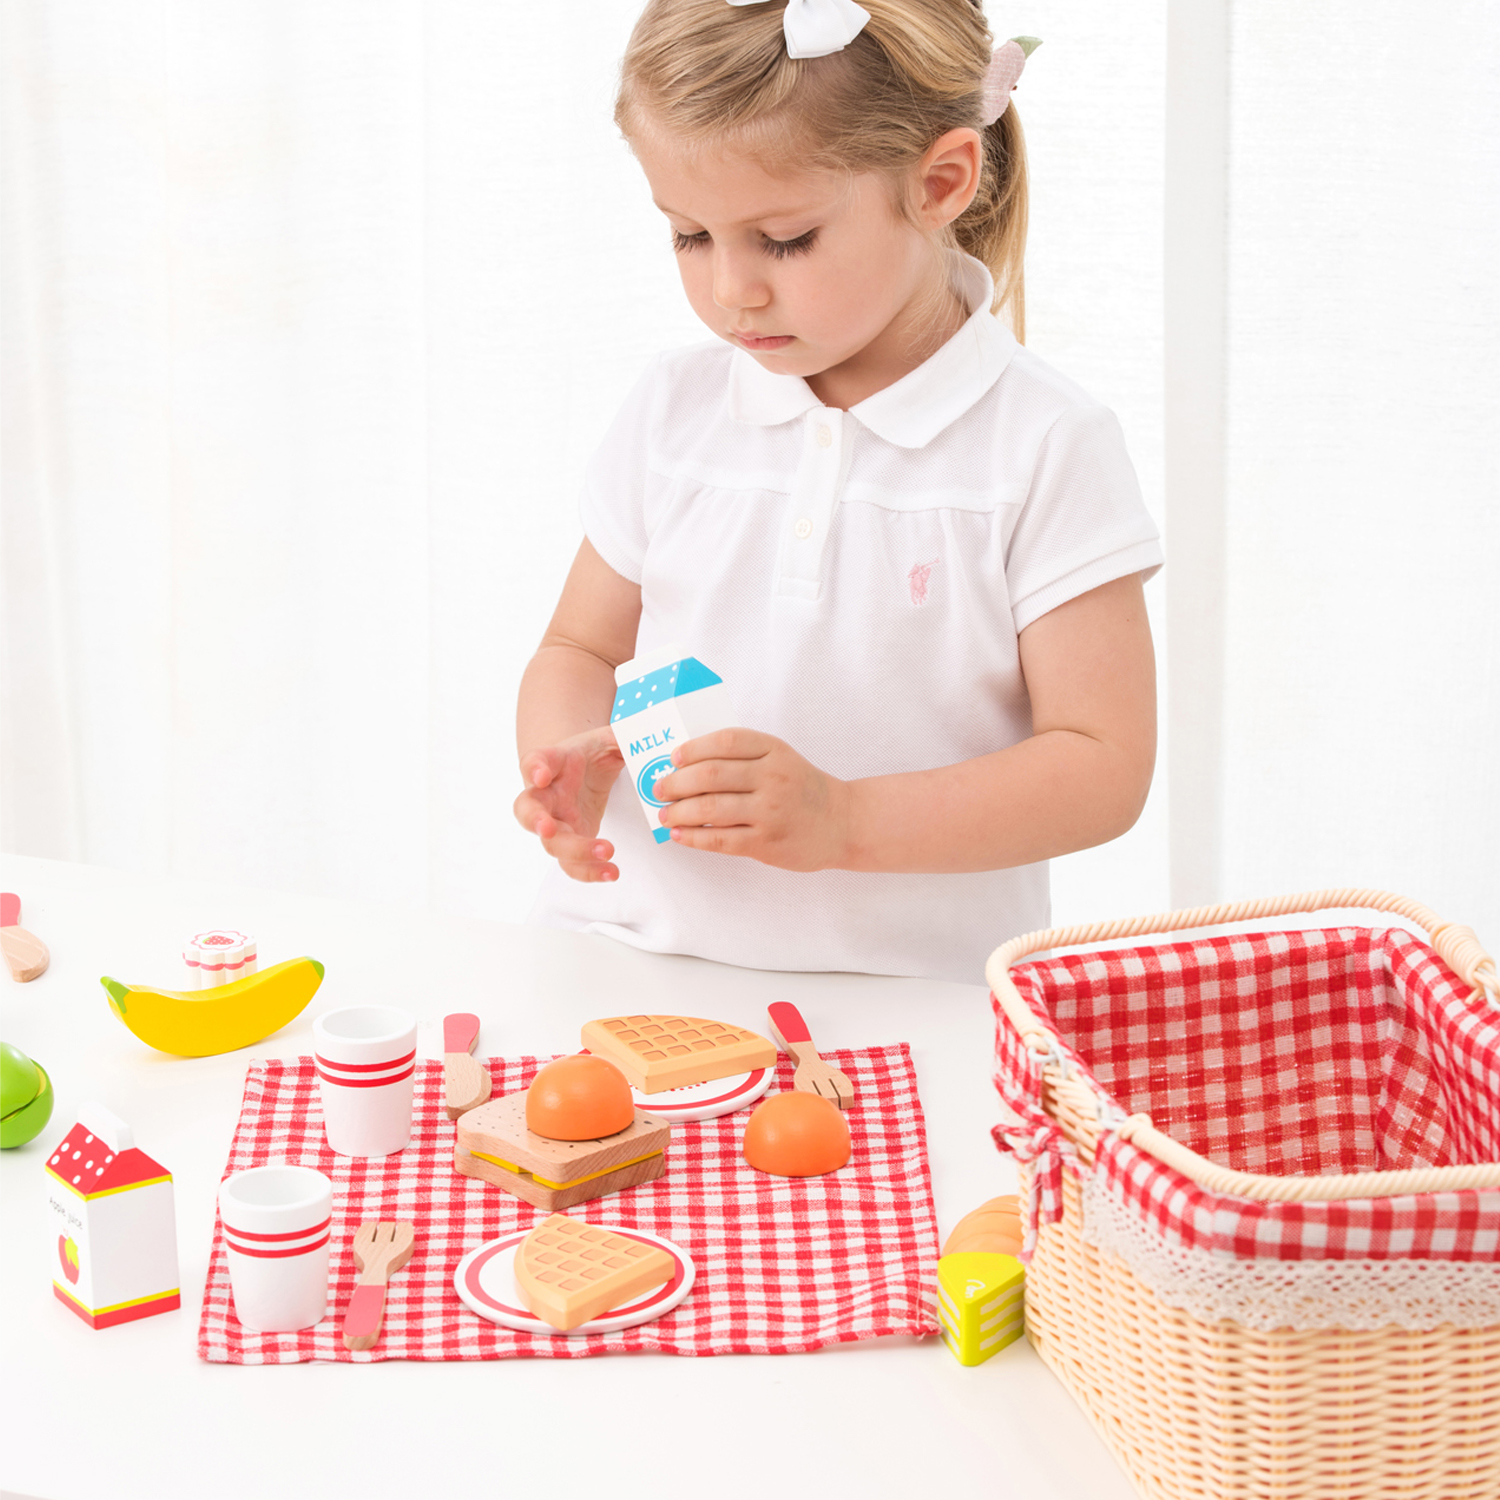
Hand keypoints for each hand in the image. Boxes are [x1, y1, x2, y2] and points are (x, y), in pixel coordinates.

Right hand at [514, 726, 624, 881]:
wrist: (582, 769)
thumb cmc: (588, 753)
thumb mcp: (606, 738)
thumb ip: (621, 738)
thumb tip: (641, 739)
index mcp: (551, 763)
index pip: (534, 762)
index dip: (534, 769)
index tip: (541, 775)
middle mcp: (545, 795)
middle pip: (529, 812)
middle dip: (537, 821)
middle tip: (549, 829)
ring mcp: (555, 822)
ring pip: (552, 845)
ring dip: (575, 853)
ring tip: (606, 853)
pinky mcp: (572, 841)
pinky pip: (572, 863)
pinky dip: (589, 871)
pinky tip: (611, 872)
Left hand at [651, 729, 851, 872]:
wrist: (842, 823)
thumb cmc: (802, 788)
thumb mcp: (781, 759)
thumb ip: (744, 757)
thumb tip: (687, 765)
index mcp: (773, 750)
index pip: (724, 741)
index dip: (693, 748)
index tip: (673, 758)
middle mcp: (772, 778)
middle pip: (710, 774)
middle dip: (676, 782)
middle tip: (660, 788)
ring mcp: (769, 811)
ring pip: (710, 807)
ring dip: (679, 811)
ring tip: (665, 815)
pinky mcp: (766, 842)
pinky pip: (720, 839)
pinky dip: (694, 837)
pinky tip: (680, 835)